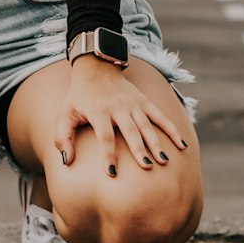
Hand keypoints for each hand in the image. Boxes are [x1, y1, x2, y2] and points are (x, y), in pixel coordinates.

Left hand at [55, 61, 188, 175]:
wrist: (96, 68)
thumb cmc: (79, 96)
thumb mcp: (64, 113)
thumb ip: (62, 137)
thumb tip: (67, 161)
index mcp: (98, 111)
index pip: (104, 137)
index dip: (108, 155)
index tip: (112, 174)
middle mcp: (118, 107)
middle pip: (130, 131)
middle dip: (139, 150)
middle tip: (147, 168)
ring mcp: (133, 104)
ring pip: (147, 126)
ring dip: (156, 143)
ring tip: (164, 161)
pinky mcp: (144, 101)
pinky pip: (160, 116)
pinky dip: (172, 130)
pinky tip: (181, 145)